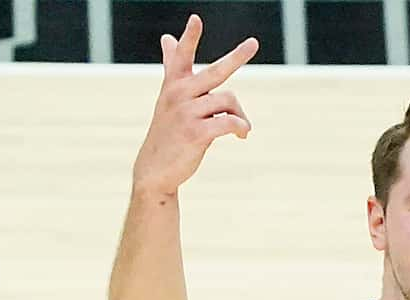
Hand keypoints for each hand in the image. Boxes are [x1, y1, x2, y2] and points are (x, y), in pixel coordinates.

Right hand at [132, 15, 257, 197]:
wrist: (155, 169)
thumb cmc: (167, 130)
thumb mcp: (167, 96)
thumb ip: (171, 66)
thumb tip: (166, 37)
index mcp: (174, 84)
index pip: (182, 56)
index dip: (189, 37)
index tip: (195, 19)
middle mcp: (179, 95)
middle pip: (215, 71)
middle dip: (236, 57)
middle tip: (254, 43)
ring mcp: (187, 114)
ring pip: (228, 101)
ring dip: (240, 115)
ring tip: (242, 128)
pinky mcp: (196, 133)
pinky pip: (229, 122)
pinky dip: (240, 128)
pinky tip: (242, 135)